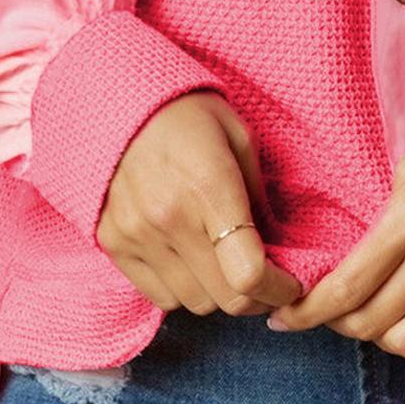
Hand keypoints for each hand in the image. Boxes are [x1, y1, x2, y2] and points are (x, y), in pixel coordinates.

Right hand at [96, 90, 302, 318]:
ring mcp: (136, 234)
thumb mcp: (239, 138)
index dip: (279, 289)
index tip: (291, 283)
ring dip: (218, 293)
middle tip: (266, 280)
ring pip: (194, 304)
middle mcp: (168, 217)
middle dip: (256, 297)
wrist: (116, 100)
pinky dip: (183, 290)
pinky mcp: (112, 243)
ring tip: (225, 264)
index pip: (248, 273)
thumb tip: (277, 249)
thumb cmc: (188, 114)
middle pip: (225, 298)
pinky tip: (191, 260)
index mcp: (209, 186)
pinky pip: (159, 297)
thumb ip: (259, 198)